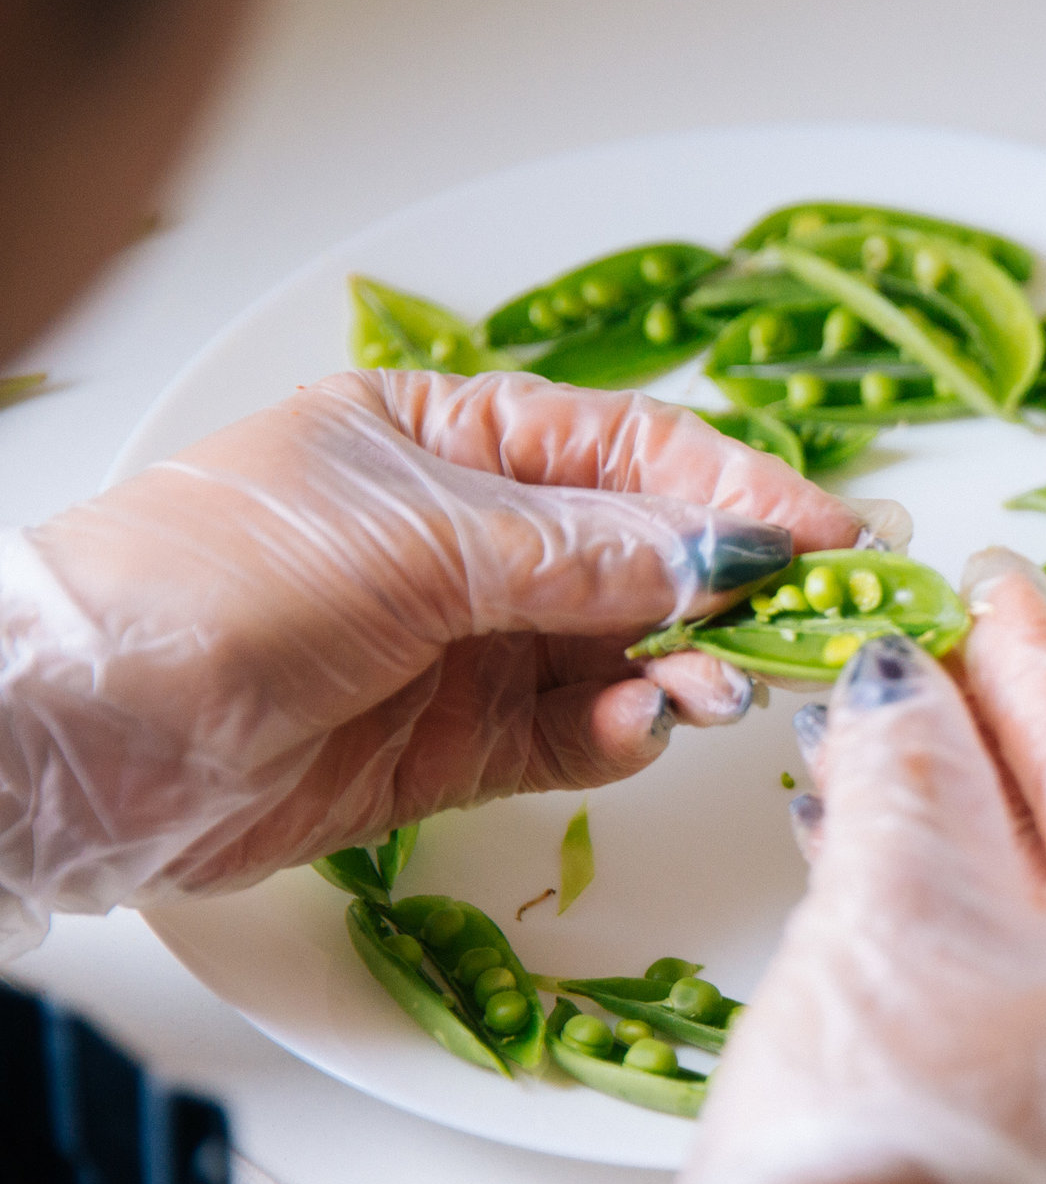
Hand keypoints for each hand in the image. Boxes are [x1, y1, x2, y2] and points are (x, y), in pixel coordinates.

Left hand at [0, 368, 896, 950]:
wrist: (80, 738)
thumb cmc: (222, 585)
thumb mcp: (418, 541)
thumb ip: (585, 552)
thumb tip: (724, 554)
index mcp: (447, 438)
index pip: (629, 452)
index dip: (736, 491)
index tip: (828, 535)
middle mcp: (467, 537)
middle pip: (642, 555)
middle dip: (723, 590)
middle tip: (800, 627)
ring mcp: (464, 644)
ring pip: (621, 650)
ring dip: (678, 668)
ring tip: (709, 691)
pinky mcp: (452, 745)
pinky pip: (573, 732)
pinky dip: (619, 732)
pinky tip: (639, 727)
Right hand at [615, 550, 1045, 1183]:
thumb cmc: (887, 1148)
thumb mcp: (899, 906)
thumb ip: (914, 771)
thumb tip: (912, 687)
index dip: (1039, 666)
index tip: (997, 587)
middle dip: (982, 735)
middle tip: (928, 638)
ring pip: (1013, 910)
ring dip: (933, 813)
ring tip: (867, 724)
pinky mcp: (1003, 1135)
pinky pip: (977, 975)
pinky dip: (917, 899)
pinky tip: (854, 846)